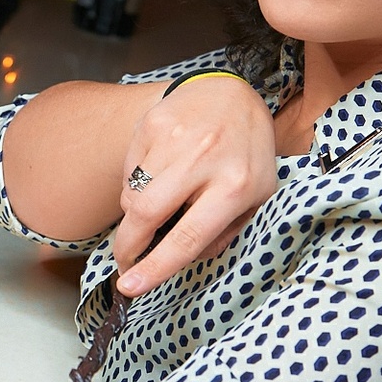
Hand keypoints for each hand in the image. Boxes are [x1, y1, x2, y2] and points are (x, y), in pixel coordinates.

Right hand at [111, 75, 277, 297]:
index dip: (155, 267)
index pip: (188, 237)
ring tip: (158, 204)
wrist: (231, 94)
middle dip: (127, 246)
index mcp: (236, 186)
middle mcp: (205, 159)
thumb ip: (223, 233)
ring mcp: (175, 138)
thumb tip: (178, 259)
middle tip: (125, 261)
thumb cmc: (245, 154)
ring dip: (135, 213)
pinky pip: (129, 170)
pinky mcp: (153, 123)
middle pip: (146, 214)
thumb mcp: (256, 197)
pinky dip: (137, 183)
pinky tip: (159, 173)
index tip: (130, 287)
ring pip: (132, 194)